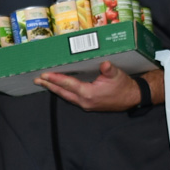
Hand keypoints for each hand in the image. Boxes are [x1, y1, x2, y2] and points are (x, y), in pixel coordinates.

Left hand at [36, 61, 154, 111]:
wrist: (132, 98)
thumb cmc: (123, 86)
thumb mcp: (117, 75)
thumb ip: (109, 69)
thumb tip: (105, 64)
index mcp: (89, 93)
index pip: (68, 84)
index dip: (56, 79)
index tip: (44, 75)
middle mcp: (84, 101)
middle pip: (62, 92)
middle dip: (49, 86)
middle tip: (37, 80)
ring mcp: (85, 104)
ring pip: (66, 96)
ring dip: (55, 89)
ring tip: (44, 83)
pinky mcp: (88, 105)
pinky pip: (71, 98)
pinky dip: (63, 92)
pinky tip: (59, 88)